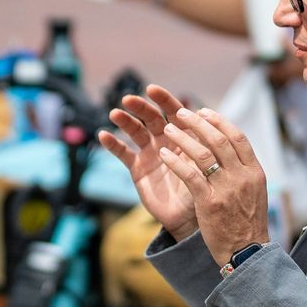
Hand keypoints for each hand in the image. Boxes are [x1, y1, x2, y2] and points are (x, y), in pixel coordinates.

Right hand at [97, 84, 197, 240]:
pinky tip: (103, 135)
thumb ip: (198, 146)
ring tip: (115, 113)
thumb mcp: (203, 166)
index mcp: (185, 136)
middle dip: (141, 107)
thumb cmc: (202, 189)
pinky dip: (113, 144)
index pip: (174, 112)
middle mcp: (166, 140)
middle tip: (129, 99)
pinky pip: (123, 153)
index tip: (152, 89)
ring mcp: (150, 153)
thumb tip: (197, 126)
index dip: (163, 100)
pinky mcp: (137, 168)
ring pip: (136, 131)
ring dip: (125, 121)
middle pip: (152, 118)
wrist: (189, 217)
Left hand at [156, 107, 270, 265]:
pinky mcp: (209, 202)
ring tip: (168, 129)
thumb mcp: (254, 192)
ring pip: (202, 153)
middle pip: (219, 139)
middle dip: (197, 122)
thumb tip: (231, 149)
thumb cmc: (247, 224)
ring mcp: (226, 189)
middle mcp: (242, 176)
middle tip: (180, 113)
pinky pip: (189, 175)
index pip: (238, 137)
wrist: (247, 253)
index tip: (204, 112)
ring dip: (182, 138)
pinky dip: (175, 162)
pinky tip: (163, 154)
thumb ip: (243, 171)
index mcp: (254, 171)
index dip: (219, 121)